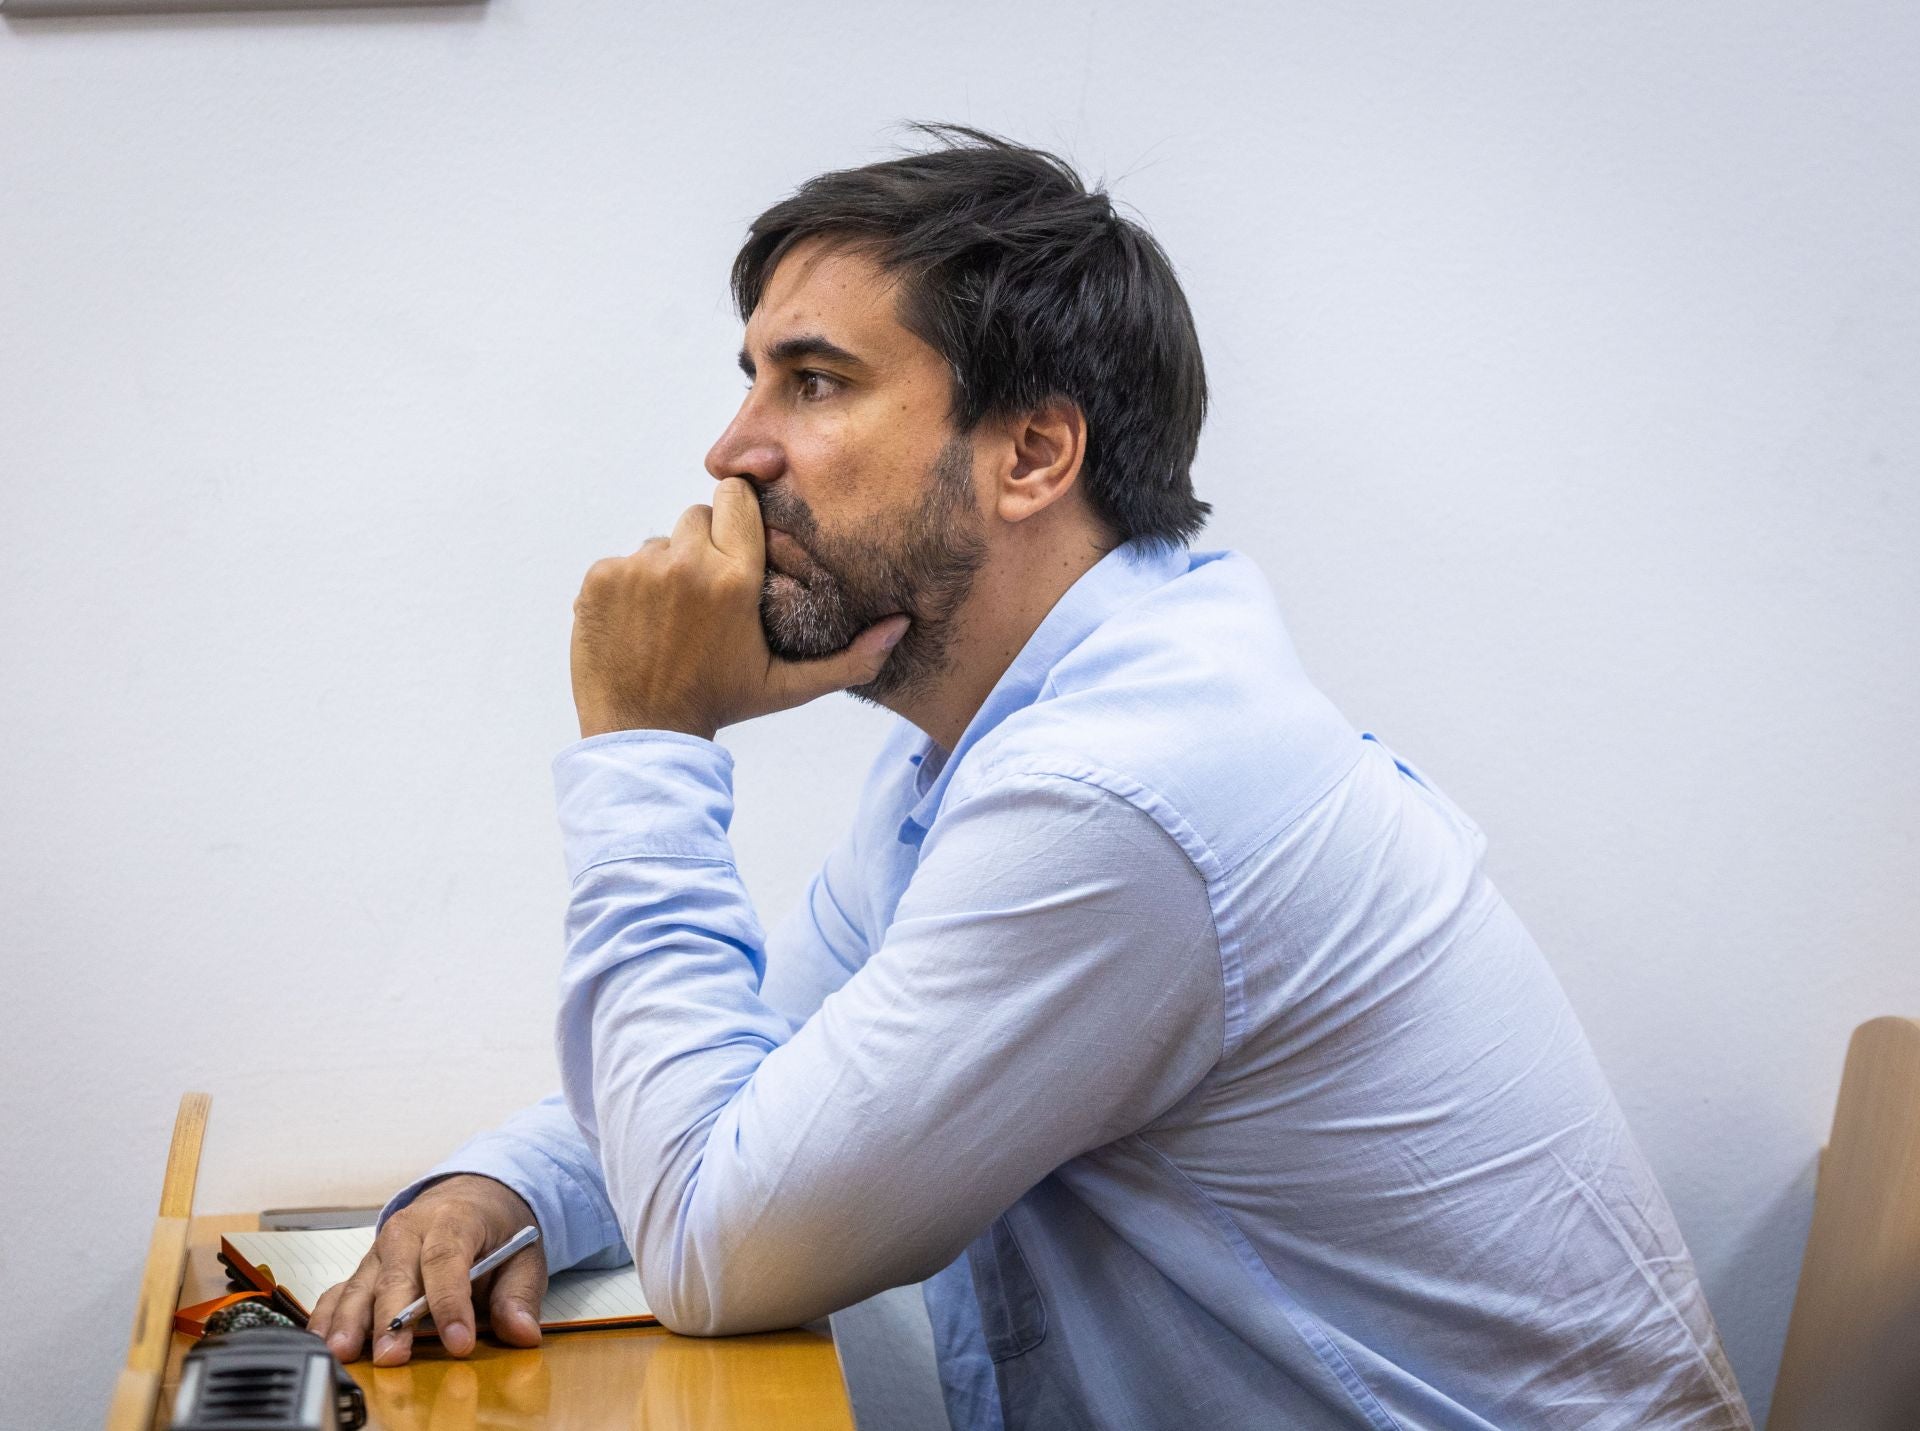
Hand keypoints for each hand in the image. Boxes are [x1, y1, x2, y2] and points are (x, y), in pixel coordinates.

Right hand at [307, 1175, 547, 1365]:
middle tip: (392, 1357)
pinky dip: (329, 1316)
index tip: (459, 1341)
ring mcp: (381, 1250)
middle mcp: (410, 1231)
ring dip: (351, 1321)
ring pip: (362, 1285)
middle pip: (397, 1276)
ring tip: (343, 1353)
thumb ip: (519, 1295)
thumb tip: (523, 1332)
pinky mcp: (366, 1269)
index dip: (451, 1302)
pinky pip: (341, 1290)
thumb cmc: (496, 1230)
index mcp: (454, 1218)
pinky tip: (322, 1342)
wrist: (472, 1197)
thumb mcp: (522, 1256)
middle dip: (392, 1319)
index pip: (447, 1259)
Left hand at [569, 477, 907, 739]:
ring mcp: (636, 569)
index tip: (738, 548)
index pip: (736, 496)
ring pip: (659, 542)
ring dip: (666, 569)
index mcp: (735, 578)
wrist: (643, 734)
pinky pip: (621, 562)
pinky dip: (628, 588)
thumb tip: (899, 627)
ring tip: (672, 618)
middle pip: (697, 515)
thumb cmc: (720, 704)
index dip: (738, 518)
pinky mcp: (600, 579)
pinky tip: (640, 625)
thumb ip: (850, 659)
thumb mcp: (788, 686)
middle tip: (706, 596)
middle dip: (704, 545)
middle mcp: (685, 563)